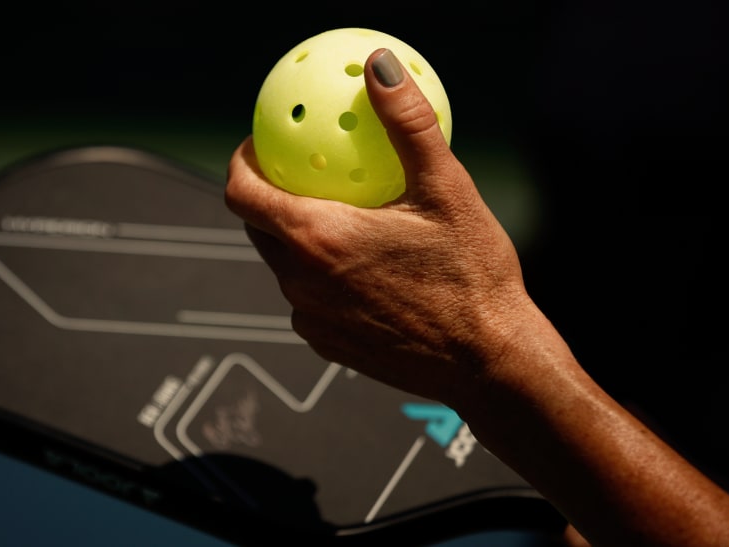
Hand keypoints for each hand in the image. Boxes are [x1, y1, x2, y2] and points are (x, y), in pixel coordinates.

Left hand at [225, 48, 531, 406]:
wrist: (488, 361)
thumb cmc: (471, 278)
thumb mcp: (446, 190)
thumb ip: (407, 124)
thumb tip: (380, 69)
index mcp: (317, 238)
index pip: (241, 193)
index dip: (240, 163)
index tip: (259, 146)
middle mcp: (300, 281)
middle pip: (257, 227)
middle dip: (268, 196)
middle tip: (301, 175)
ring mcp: (310, 317)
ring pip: (282, 264)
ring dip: (297, 237)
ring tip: (338, 217)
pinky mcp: (325, 344)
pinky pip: (306, 299)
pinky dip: (319, 276)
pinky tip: (360, 267)